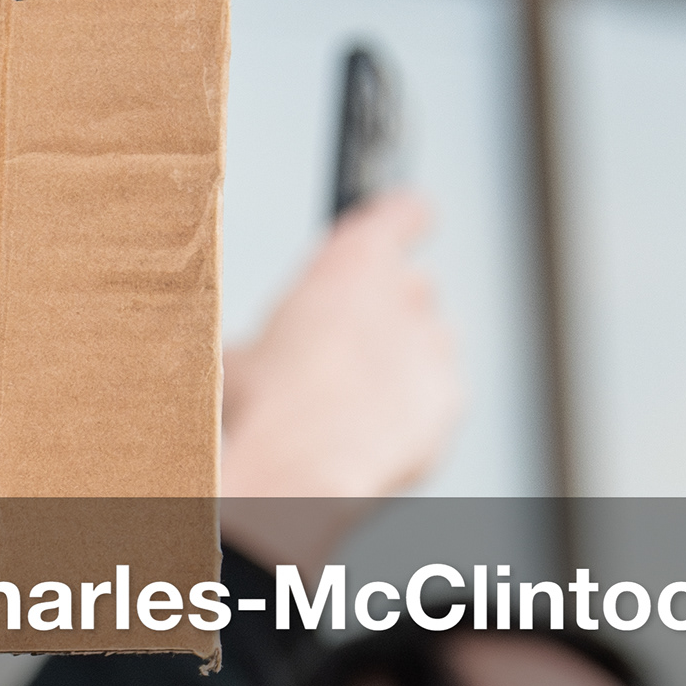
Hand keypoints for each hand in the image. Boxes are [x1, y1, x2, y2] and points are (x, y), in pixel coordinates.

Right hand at [215, 190, 462, 566]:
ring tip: (353, 396)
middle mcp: (401, 296)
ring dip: (401, 358)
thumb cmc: (262, 408)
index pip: (400, 215)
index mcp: (349, 266)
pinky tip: (372, 427)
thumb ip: (269, 338)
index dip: (402, 219)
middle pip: (411, 287)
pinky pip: (437, 392)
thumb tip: (251, 357)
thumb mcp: (237, 356)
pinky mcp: (448, 398)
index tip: (409, 218)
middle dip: (384, 311)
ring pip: (428, 340)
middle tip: (344, 347)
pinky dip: (414, 406)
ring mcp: (431, 348)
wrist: (295, 470)